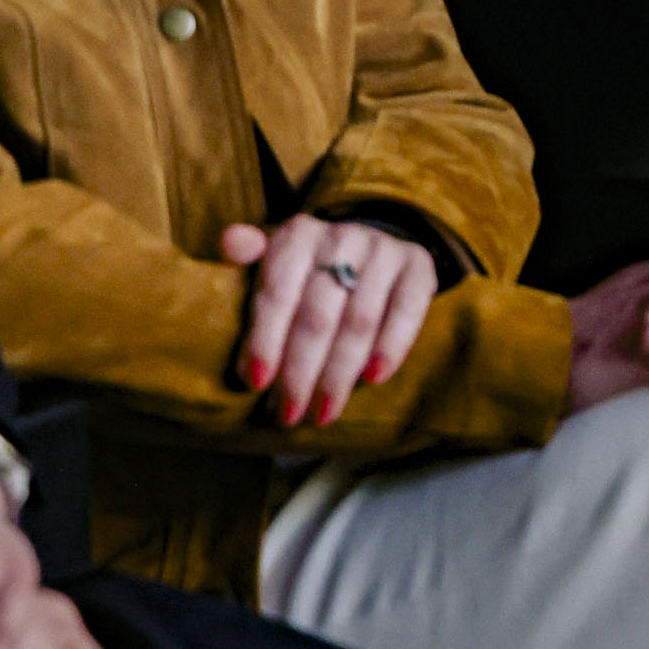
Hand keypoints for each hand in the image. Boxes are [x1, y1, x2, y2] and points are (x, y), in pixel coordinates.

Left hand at [221, 215, 438, 429]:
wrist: (365, 251)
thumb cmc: (304, 271)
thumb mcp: (270, 262)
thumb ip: (247, 257)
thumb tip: (230, 242)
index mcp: (297, 235)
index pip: (277, 292)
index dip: (264, 340)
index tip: (254, 383)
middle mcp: (342, 236)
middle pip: (318, 315)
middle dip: (300, 371)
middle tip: (288, 414)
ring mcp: (384, 250)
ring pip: (359, 321)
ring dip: (339, 374)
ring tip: (322, 412)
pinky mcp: (419, 266)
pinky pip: (407, 311)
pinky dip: (391, 347)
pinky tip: (372, 378)